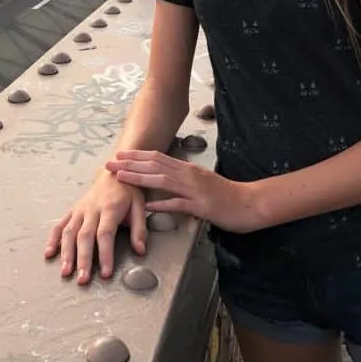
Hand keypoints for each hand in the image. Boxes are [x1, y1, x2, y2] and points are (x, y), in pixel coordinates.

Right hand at [44, 170, 146, 284]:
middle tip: (83, 279)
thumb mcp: (139, 206)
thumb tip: (140, 251)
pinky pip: (60, 224)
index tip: (106, 273)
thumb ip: (139, 229)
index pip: (105, 234)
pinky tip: (49, 253)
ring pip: (69, 232)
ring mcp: (80, 210)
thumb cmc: (127, 191)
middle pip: (84, 236)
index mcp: (109, 208)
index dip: (105, 254)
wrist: (113, 171)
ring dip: (66, 253)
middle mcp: (91, 209)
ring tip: (65, 272)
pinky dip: (53, 239)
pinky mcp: (72, 210)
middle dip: (82, 259)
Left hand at [106, 150, 260, 233]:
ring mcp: (195, 189)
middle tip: (110, 162)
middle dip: (130, 163)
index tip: (119, 154)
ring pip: (162, 180)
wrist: (250, 203)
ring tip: (121, 177)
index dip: (136, 156)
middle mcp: (189, 175)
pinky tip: (147, 205)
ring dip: (139, 177)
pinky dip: (161, 203)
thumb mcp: (201, 183)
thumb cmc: (226, 195)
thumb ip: (183, 180)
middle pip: (155, 164)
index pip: (157, 157)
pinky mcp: (202, 206)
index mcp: (188, 169)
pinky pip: (178, 204)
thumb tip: (165, 179)